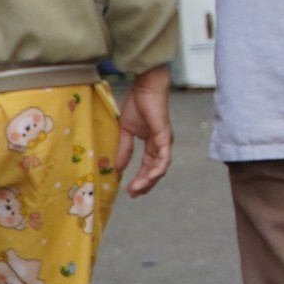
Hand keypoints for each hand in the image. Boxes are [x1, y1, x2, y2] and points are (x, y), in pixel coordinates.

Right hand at [117, 67, 174, 196]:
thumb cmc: (137, 105)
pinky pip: (164, 158)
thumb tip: (119, 168)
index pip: (148, 165)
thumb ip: (124, 149)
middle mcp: (161, 145)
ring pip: (160, 167)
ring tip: (136, 190)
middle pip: (155, 170)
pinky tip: (148, 179)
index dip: (140, 178)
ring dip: (148, 181)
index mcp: (152, 143)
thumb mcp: (126, 131)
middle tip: (133, 195)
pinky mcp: (165, 137)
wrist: (145, 88)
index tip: (129, 191)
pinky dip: (156, 170)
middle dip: (144, 184)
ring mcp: (165, 142)